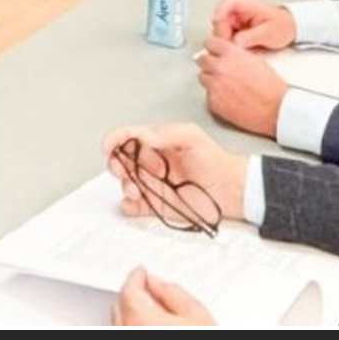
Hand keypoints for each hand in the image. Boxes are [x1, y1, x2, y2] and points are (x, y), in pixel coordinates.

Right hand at [102, 122, 246, 222]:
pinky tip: (135, 202)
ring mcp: (152, 184)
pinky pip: (133, 206)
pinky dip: (128, 206)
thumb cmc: (215, 161)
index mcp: (157, 143)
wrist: (230, 189)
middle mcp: (152, 163)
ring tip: (135, 189)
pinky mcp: (156, 205)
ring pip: (125, 183)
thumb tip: (143, 136)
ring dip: (124, 186)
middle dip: (116, 164)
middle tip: (121, 168)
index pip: (129, 138)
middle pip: (122, 161)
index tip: (108, 146)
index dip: (115, 140)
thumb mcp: (192, 136)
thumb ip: (166, 133)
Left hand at [111, 267, 215, 326]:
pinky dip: (132, 324)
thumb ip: (172, 292)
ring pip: (119, 321)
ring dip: (131, 310)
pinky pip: (124, 329)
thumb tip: (157, 282)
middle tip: (148, 287)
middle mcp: (127, 329)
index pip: (129, 288)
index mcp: (140, 317)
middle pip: (120, 304)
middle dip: (133, 293)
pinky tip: (151, 324)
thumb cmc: (204, 336)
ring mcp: (126, 336)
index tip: (142, 272)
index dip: (137, 276)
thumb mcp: (196, 313)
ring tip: (152, 308)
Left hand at [197, 37, 287, 137]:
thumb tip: (226, 56)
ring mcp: (214, 85)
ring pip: (203, 77)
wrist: (275, 108)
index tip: (213, 51)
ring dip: (210, 79)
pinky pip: (207, 95)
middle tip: (217, 69)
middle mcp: (220, 68)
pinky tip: (228, 97)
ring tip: (225, 85)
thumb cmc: (270, 87)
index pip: (210, 43)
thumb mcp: (255, 60)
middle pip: (201, 60)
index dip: (212, 48)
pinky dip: (215, 95)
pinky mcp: (213, 102)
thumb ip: (236, 56)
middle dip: (209, 63)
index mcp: (231, 54)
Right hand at [210, 0, 295, 49]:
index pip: (229, 1)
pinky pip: (225, 37)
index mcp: (248, 4)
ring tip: (241, 47)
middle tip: (233, 44)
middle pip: (220, 19)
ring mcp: (235, 20)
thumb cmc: (282, 26)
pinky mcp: (233, 30)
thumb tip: (235, 42)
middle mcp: (238, 10)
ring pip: (219, 30)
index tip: (218, 22)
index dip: (221, 11)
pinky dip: (230, 44)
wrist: (288, 30)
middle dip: (223, 34)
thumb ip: (251, 36)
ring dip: (226, 41)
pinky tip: (241, 48)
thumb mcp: (269, 32)